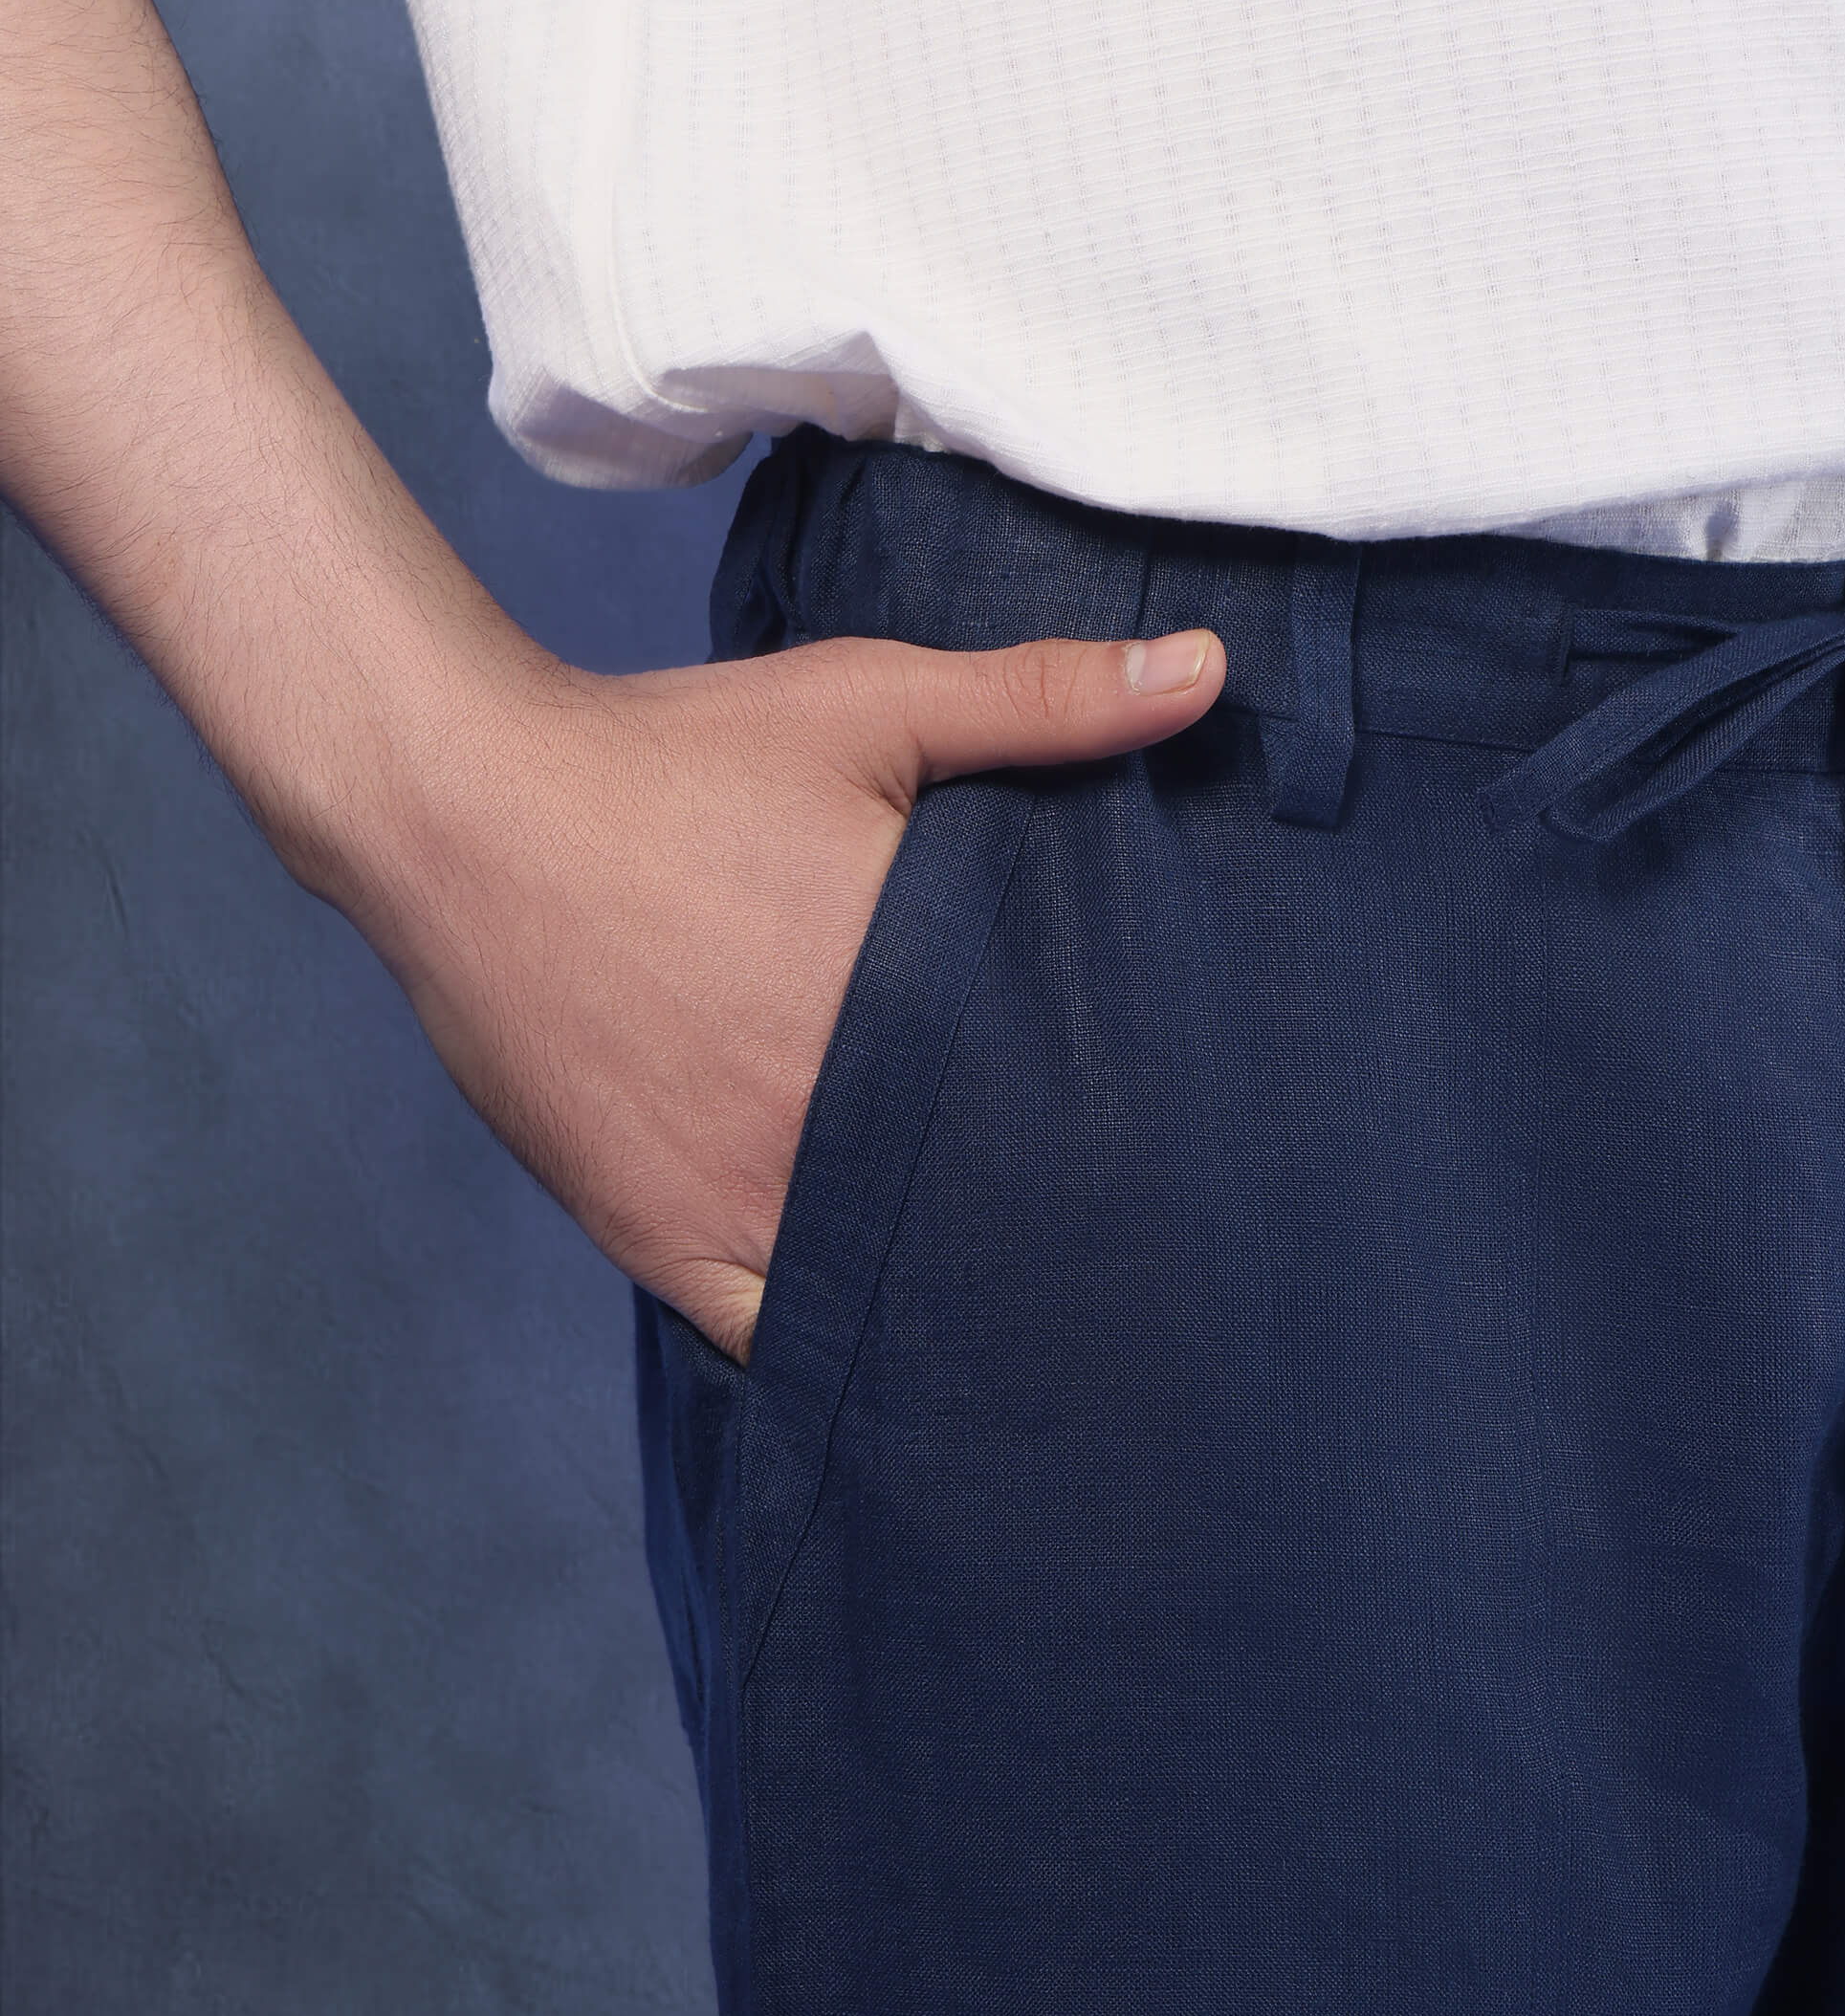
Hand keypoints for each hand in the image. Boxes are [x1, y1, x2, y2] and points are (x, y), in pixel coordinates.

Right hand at [353, 624, 1227, 1364]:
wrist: (462, 812)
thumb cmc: (672, 758)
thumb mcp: (869, 701)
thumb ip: (1044, 700)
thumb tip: (1210, 673)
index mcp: (912, 1015)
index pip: (1055, 1134)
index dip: (1110, 1165)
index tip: (1150, 1176)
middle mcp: (834, 1129)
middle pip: (973, 1227)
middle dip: (1031, 1240)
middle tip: (1093, 1256)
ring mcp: (742, 1198)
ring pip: (876, 1297)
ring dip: (929, 1300)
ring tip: (997, 1312)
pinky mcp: (657, 1237)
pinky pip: (764, 1339)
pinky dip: (817, 1342)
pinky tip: (868, 1341)